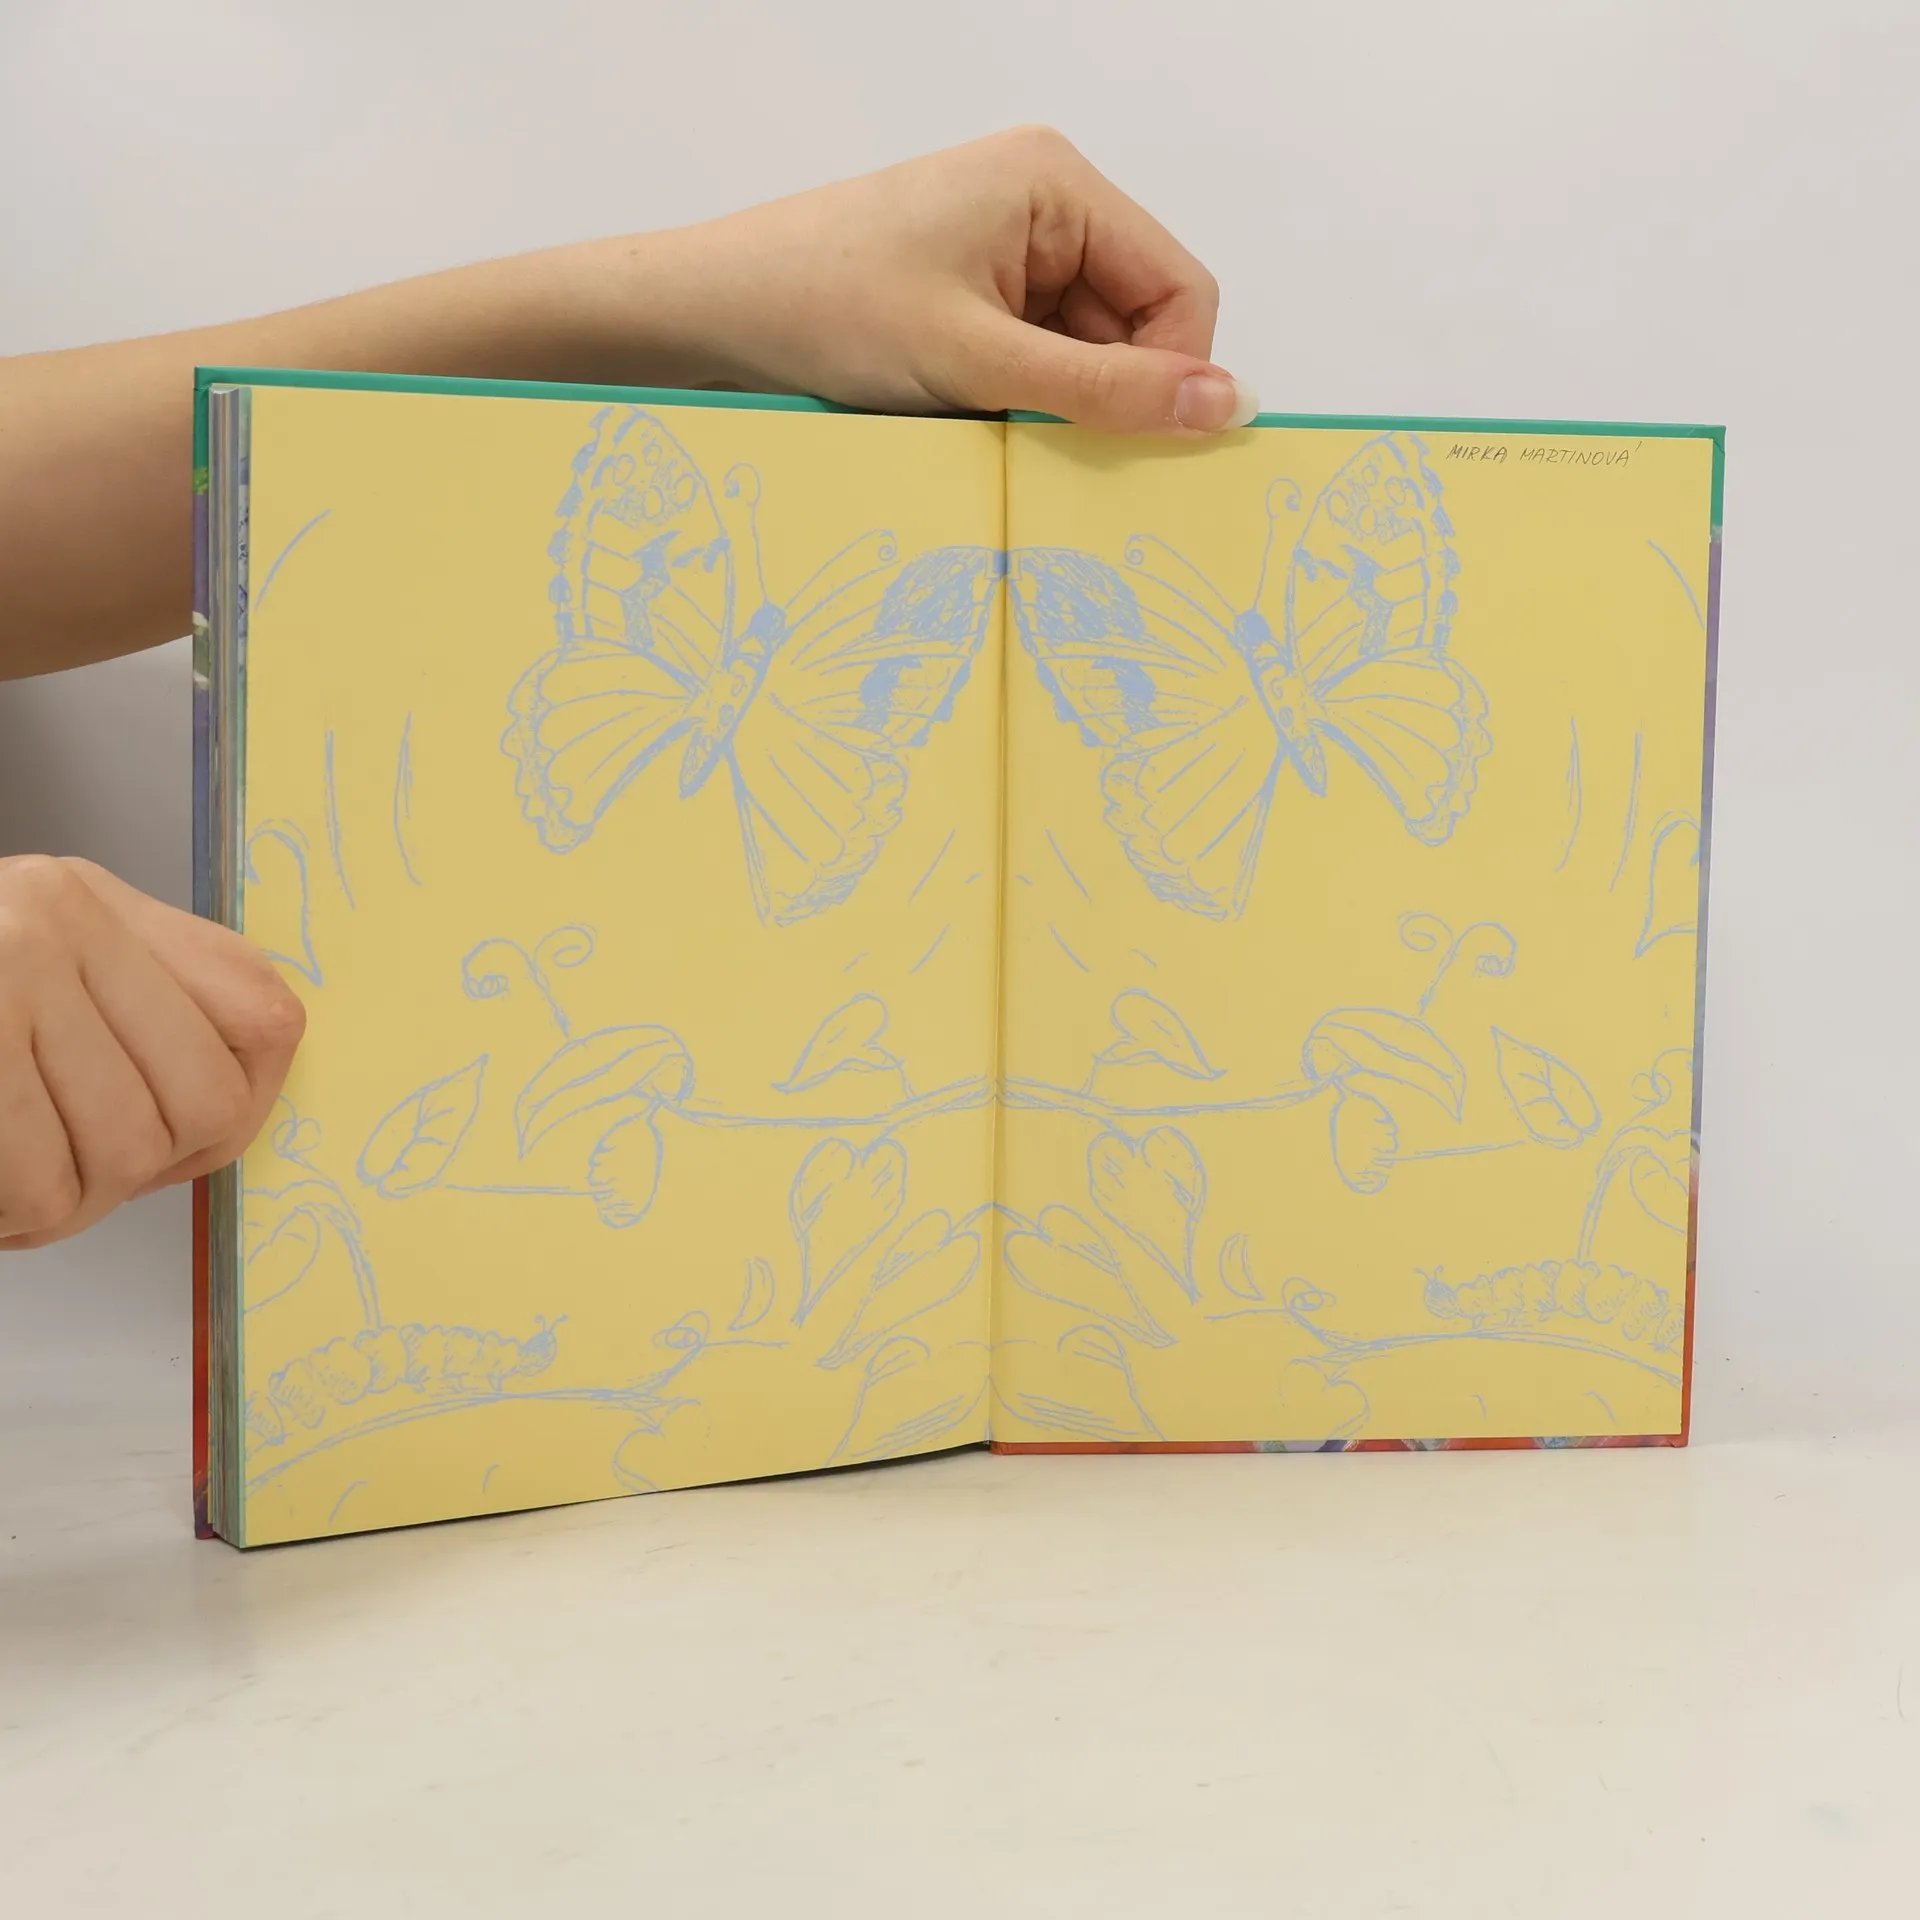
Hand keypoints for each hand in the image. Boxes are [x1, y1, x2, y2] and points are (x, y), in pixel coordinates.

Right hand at [0, 857, 304, 1249]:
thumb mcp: (37, 964)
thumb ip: (143, 1014)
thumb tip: (231, 1114)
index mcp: (91, 902)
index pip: (264, 1018)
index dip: (240, 1107)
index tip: (187, 1140)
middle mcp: (52, 924)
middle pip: (205, 1104)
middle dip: (149, 1167)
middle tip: (76, 1168)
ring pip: (124, 1157)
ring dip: (70, 1201)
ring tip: (15, 1178)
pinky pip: (39, 1184)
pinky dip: (16, 1217)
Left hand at [593, 126, 1253, 434]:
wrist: (703, 318)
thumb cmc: (822, 311)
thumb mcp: (979, 362)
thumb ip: (1108, 390)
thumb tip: (1229, 408)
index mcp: (1056, 183)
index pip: (1180, 289)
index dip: (1171, 376)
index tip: (1133, 448)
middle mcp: (1039, 204)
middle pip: (1135, 323)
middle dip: (1105, 394)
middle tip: (1047, 448)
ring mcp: (1000, 250)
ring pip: (1084, 352)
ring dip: (1055, 405)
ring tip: (989, 431)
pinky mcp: (965, 294)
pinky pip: (1033, 359)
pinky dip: (1018, 403)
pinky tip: (972, 425)